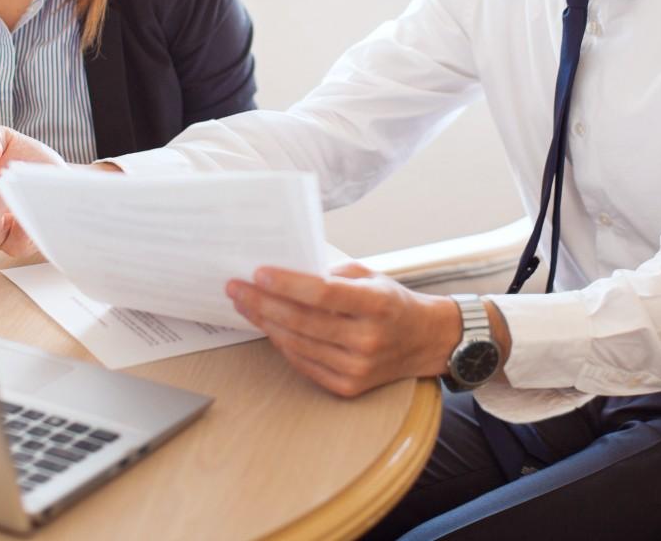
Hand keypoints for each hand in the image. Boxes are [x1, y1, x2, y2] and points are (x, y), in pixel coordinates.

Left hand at [225, 262, 462, 397]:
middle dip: (262, 302)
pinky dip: (282, 344)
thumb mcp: (370, 276)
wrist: (425, 341)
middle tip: (236, 287)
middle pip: (303, 321)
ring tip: (245, 304)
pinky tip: (268, 327)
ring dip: (265, 323)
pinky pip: (304, 364)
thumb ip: (331, 274)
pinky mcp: (349, 387)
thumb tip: (283, 273)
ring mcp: (358, 368)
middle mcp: (369, 339)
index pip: (322, 294)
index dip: (287, 284)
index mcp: (377, 304)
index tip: (258, 272)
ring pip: (298, 344)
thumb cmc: (391, 302)